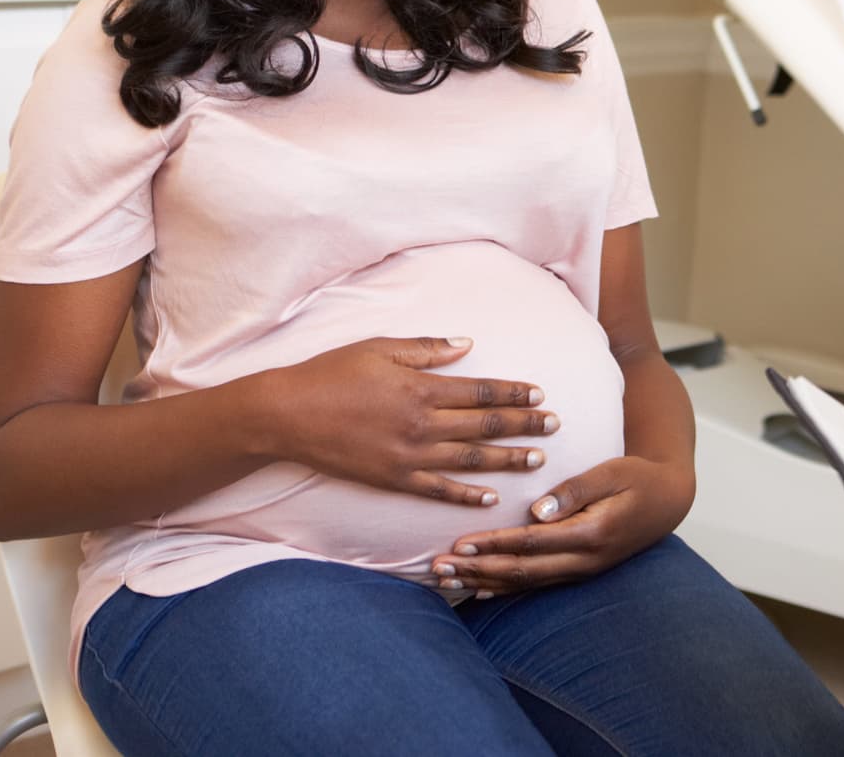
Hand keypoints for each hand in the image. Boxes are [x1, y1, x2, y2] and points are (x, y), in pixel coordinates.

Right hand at [254, 335, 556, 505]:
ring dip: (508, 459)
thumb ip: (427, 349)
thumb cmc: (331, 373)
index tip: (540, 394)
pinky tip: (491, 497)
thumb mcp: (380, 348)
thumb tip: (468, 345)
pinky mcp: (393, 479)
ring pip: (471, 461)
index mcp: (422, 388)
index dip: (514, 393)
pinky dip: (467, 494)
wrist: (286, 414)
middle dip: (525, 424)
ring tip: (539, 458)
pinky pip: (438, 490)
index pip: (482, 391)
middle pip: (485, 426)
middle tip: (556, 424)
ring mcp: (409, 456)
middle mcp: (422, 424)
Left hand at [430, 454, 693, 595]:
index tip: (460, 543)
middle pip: (522, 571)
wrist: (668, 501)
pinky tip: (478, 589)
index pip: (532, 543)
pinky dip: (504, 588)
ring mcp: (581, 571)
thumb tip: (537, 510)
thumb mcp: (612, 473)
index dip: (495, 545)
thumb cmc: (638, 479)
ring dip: (483, 581)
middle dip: (477, 570)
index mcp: (590, 534)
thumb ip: (575, 490)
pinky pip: (536, 584)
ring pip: (524, 582)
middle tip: (438, 568)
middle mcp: (584, 561)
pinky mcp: (578, 570)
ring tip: (446, 580)